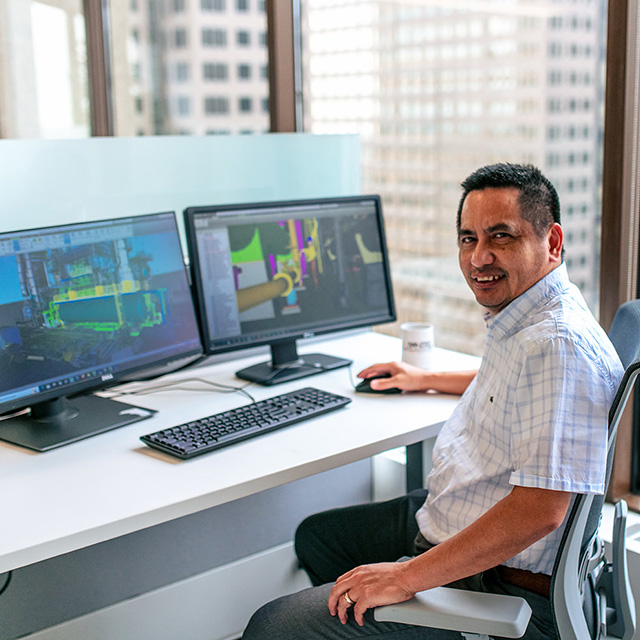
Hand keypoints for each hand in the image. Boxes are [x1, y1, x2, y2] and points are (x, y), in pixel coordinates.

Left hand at [327, 562, 414, 625]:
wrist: (407, 575)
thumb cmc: (397, 574)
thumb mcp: (376, 571)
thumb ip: (367, 578)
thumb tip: (366, 588)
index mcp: (359, 570)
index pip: (340, 581)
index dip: (336, 591)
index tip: (337, 599)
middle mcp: (357, 577)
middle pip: (336, 591)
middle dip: (332, 603)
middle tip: (333, 612)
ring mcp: (361, 587)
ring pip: (343, 602)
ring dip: (342, 613)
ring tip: (344, 619)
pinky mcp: (367, 597)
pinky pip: (356, 611)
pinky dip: (357, 618)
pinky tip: (360, 621)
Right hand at [358, 362, 477, 395]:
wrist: (428, 380)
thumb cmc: (416, 379)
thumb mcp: (398, 382)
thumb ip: (384, 383)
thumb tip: (372, 384)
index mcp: (391, 365)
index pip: (374, 367)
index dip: (365, 371)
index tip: (359, 375)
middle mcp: (394, 366)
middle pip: (378, 369)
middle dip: (368, 373)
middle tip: (361, 378)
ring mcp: (398, 370)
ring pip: (383, 372)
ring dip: (375, 375)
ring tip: (369, 380)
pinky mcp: (402, 375)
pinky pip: (388, 375)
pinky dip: (382, 378)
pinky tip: (383, 382)